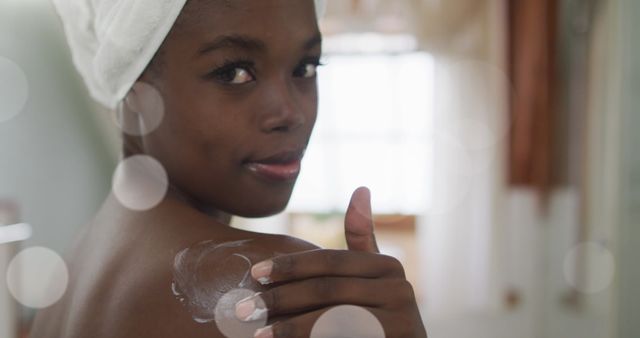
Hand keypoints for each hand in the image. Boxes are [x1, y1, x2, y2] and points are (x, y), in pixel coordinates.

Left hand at [235, 187, 427, 337]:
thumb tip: (361, 188)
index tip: (254, 273)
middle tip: (242, 309)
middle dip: (281, 299)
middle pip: (327, 290)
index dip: (291, 266)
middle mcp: (400, 289)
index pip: (330, 261)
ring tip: (256, 334)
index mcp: (388, 265)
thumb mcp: (371, 276)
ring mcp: (402, 320)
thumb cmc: (378, 315)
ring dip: (290, 328)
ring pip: (331, 320)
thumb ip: (361, 240)